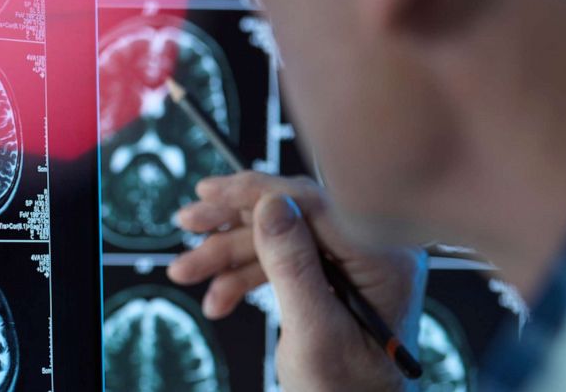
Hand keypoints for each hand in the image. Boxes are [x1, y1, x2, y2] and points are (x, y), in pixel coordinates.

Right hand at [167, 172, 426, 391]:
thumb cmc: (346, 391)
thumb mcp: (315, 332)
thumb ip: (293, 267)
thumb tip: (271, 203)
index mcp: (380, 257)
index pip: (313, 203)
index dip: (256, 192)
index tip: (210, 193)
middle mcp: (366, 251)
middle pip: (289, 216)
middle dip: (231, 226)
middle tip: (186, 223)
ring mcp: (346, 264)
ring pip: (274, 239)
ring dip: (226, 257)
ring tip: (185, 273)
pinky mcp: (326, 278)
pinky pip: (276, 263)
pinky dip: (240, 279)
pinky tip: (217, 300)